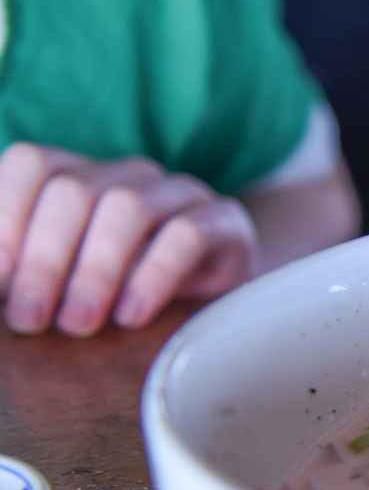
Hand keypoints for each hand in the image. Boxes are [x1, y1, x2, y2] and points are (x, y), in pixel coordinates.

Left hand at [0, 144, 258, 335]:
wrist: (214, 309)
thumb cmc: (118, 302)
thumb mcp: (57, 286)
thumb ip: (21, 276)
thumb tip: (0, 287)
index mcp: (79, 176)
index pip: (32, 165)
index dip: (7, 219)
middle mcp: (126, 175)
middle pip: (74, 191)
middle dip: (43, 261)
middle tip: (30, 321)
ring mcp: (179, 193)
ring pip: (128, 207)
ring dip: (94, 272)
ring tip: (78, 324)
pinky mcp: (224, 221)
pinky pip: (186, 235)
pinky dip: (151, 277)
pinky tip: (132, 316)